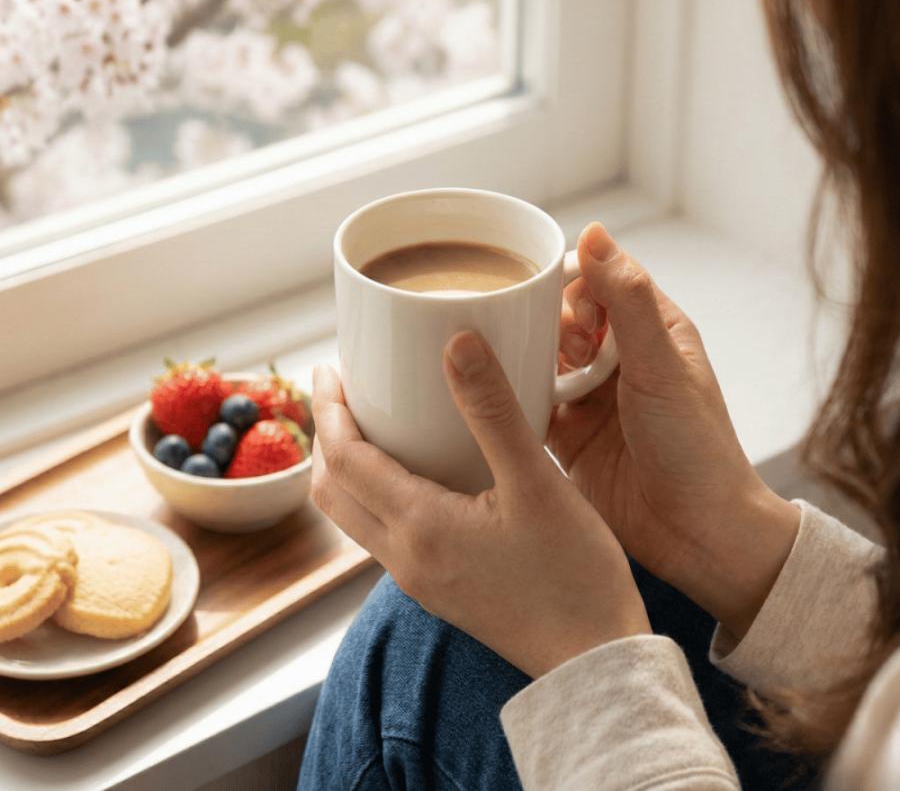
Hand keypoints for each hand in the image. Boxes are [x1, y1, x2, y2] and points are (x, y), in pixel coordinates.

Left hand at [310, 332, 649, 677]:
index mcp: (419, 527)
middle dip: (327, 438)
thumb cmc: (574, 574)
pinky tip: (415, 472)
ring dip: (347, 468)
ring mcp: (419, 579)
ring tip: (371, 424)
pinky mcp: (438, 588)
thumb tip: (457, 343)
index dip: (330, 410)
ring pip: (354, 516)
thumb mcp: (537, 481)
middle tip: (341, 393)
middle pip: (333, 492)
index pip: (345, 459)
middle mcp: (406, 557)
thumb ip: (493, 410)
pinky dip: (376, 494)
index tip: (331, 369)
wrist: (595, 663)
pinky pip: (383, 533)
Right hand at [552, 223, 799, 637]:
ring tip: (527, 374)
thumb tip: (594, 232)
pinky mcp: (567, 435)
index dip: (577, 284)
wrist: (696, 534)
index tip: (569, 311)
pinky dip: (513, 398)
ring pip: (541, 358)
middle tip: (553, 349)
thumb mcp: (661, 366)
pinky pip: (528, 403)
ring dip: (528, 358)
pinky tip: (496, 395)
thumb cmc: (695, 447)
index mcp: (652, 331)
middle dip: (547, 324)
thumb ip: (627, 301)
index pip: (602, 281)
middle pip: (563, 317)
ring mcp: (590, 398)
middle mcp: (618, 360)